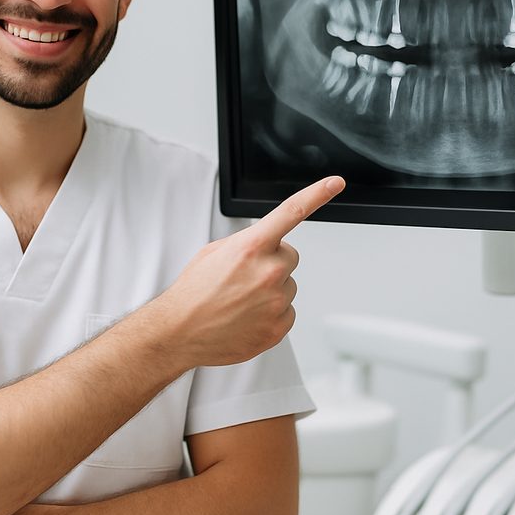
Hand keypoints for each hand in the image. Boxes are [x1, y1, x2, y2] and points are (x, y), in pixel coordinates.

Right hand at [148, 176, 344, 368]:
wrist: (179, 331)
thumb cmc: (194, 292)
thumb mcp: (214, 253)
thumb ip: (247, 243)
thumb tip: (266, 245)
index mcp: (251, 247)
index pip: (291, 212)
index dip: (317, 194)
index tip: (335, 183)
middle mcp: (268, 271)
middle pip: (289, 257)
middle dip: (272, 262)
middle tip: (244, 277)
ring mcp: (275, 301)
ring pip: (288, 286)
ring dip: (270, 290)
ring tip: (240, 301)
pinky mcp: (278, 326)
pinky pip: (287, 312)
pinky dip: (271, 314)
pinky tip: (247, 317)